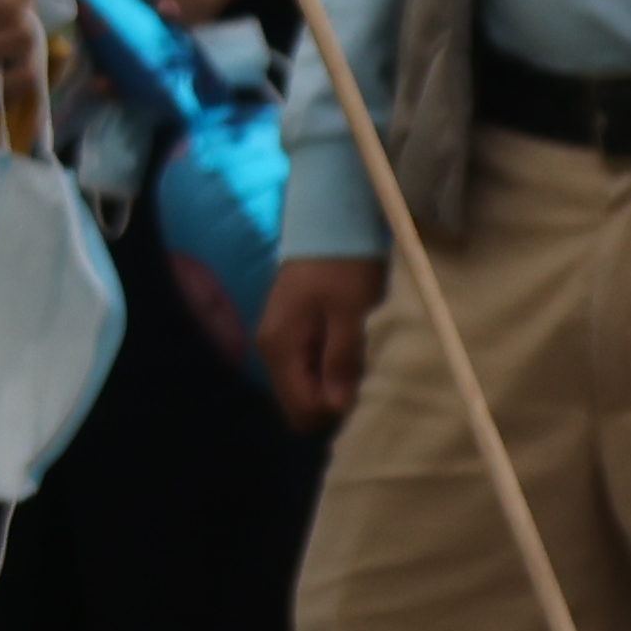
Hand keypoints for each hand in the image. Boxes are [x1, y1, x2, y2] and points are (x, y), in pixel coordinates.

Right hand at [254, 254, 374, 429]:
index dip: (333, 406)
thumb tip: (338, 407)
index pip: (300, 409)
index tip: (357, 379)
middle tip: (358, 362)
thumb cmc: (342, 264)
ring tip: (355, 346)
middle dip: (333, 395)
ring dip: (334, 378)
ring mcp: (279, 341)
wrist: (327, 221)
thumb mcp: (349, 311)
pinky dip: (330, 364)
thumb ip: (341, 360)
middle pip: (299, 403)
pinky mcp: (290, 331)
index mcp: (281, 348)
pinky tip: (347, 340)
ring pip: (305, 386)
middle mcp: (272, 350)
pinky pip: (308, 367)